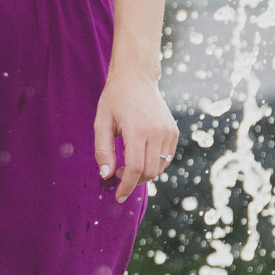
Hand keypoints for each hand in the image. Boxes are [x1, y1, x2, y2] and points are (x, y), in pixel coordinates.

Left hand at [94, 69, 177, 203]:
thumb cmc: (114, 99)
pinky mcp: (173, 132)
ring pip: (159, 168)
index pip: (134, 168)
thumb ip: (102, 151)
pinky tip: (140, 153)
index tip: (118, 196)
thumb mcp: (101, 123)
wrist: (136, 78)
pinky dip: (153, 163)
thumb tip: (106, 176)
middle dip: (133, 180)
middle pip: (148, 172)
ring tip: (127, 160)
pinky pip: (166, 158)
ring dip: (143, 173)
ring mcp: (168, 132)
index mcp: (137, 130)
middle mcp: (157, 132)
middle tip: (117, 172)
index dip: (126, 186)